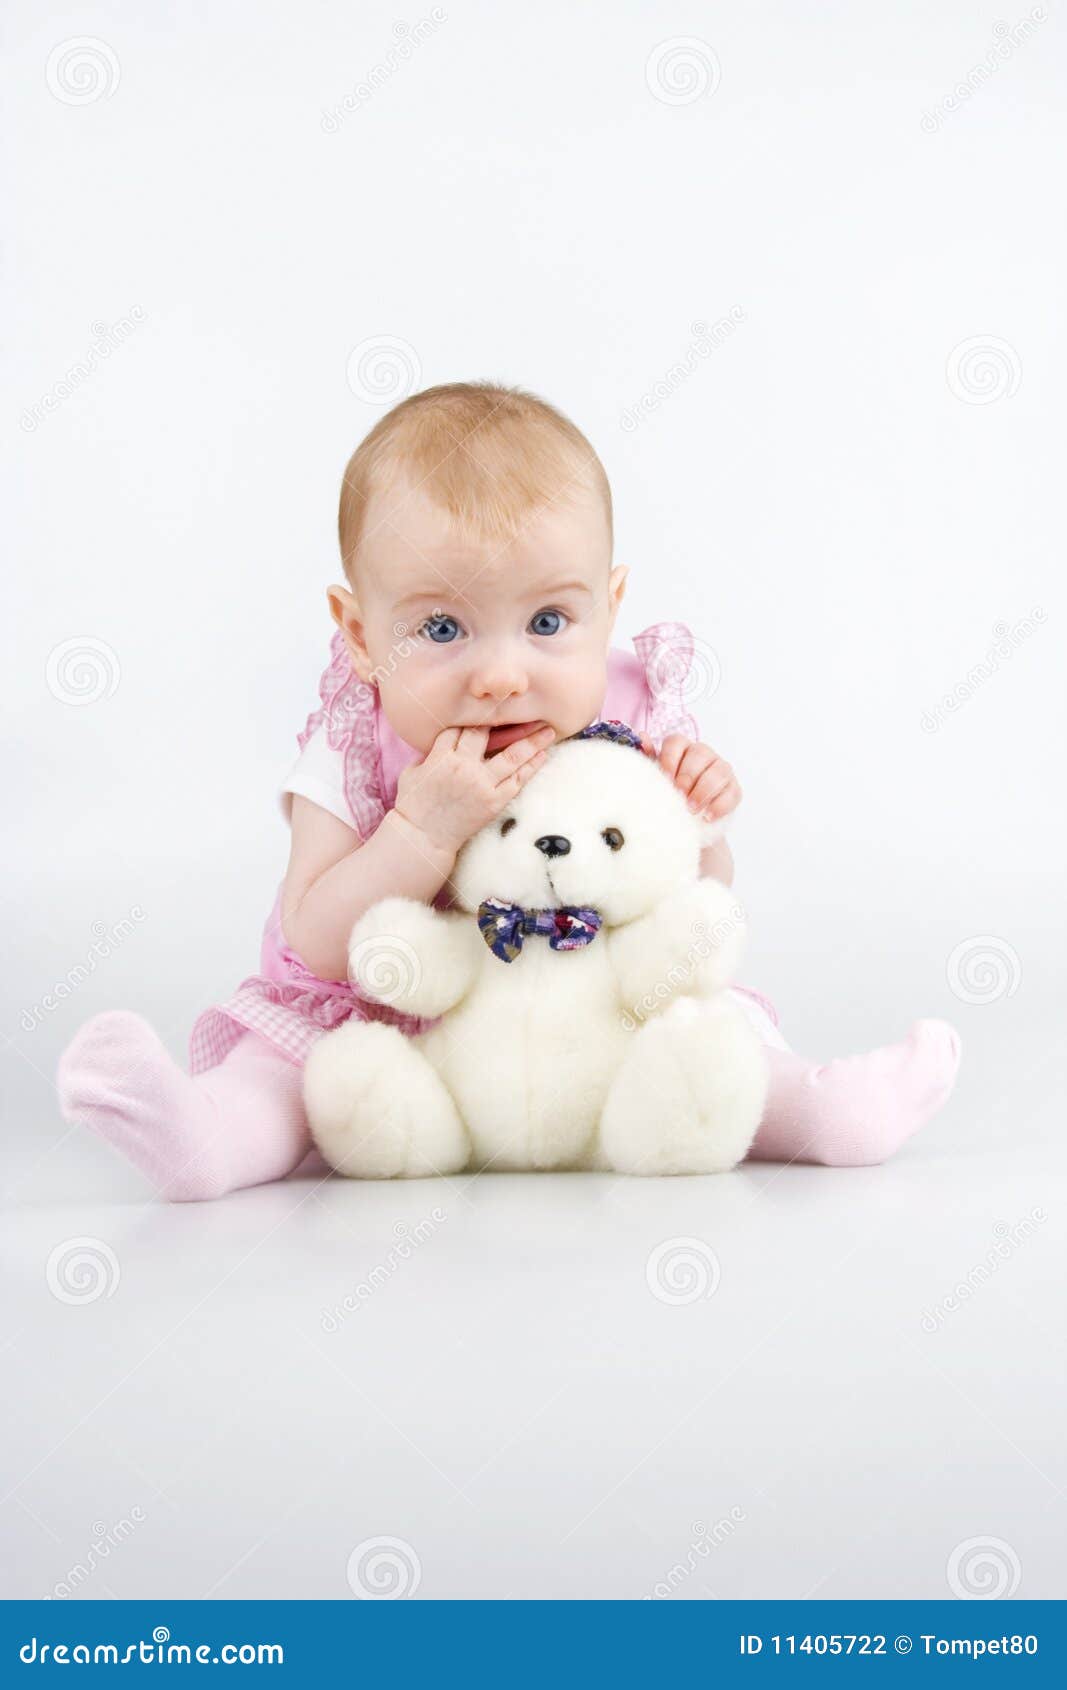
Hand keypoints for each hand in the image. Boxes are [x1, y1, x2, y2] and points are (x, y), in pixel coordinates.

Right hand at [394, 723, 556, 856]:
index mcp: (441, 757)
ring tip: (548, 730)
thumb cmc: (414, 805)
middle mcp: (463, 766)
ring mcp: (481, 784)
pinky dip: (532, 766)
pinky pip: (517, 780)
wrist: (423, 838)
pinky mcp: (494, 801)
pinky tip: (542, 755)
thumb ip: (430, 753)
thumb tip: (446, 740)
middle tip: (524, 709)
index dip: (474, 718)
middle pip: (487, 734)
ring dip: (532, 741)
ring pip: (512, 755)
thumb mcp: (413, 772)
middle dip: (505, 719)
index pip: (460, 728)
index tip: (489, 710)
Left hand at [639, 732, 741, 819]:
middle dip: (688, 776)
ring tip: (691, 808)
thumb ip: (651, 759)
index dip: (670, 759)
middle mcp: (704, 754)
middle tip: (679, 795)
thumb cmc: (672, 795)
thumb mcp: (659, 779)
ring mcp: (722, 769)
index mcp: (682, 748)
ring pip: (718, 771)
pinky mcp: (734, 788)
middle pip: (699, 754)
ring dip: (703, 791)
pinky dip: (719, 806)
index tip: (665, 778)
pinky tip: (707, 816)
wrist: (691, 823)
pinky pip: (731, 793)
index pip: (676, 742)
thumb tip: (642, 736)